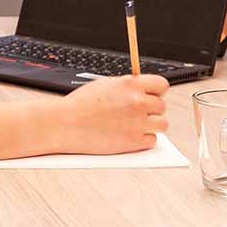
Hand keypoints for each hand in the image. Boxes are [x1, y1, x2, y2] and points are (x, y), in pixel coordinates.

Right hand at [53, 74, 169, 153]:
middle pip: (162, 106)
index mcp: (130, 85)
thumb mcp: (104, 85)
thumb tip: (139, 90)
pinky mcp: (134, 141)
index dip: (157, 91)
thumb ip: (126, 87)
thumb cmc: (78, 106)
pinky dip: (143, 140)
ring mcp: (138, 122)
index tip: (151, 96)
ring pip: (162, 124)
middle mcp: (137, 102)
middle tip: (137, 114)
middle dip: (151, 110)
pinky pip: (152, 140)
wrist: (64, 124)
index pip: (162, 85)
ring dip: (151, 125)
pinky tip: (129, 135)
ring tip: (136, 125)